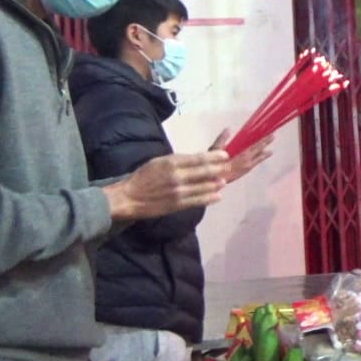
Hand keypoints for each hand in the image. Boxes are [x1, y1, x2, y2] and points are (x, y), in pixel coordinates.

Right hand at [103, 151, 228, 221]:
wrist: (129, 197)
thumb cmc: (144, 176)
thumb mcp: (160, 162)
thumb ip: (179, 161)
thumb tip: (198, 160)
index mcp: (172, 162)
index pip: (199, 158)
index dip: (215, 157)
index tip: (225, 155)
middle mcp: (178, 176)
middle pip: (206, 171)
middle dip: (221, 169)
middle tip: (230, 166)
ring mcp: (179, 192)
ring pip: (205, 187)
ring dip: (217, 183)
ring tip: (224, 180)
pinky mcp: (178, 205)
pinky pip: (199, 201)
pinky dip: (210, 197)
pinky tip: (218, 195)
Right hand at [210, 129, 273, 182]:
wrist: (210, 183)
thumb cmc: (211, 166)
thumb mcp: (213, 150)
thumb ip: (221, 140)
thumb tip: (228, 129)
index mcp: (241, 157)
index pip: (254, 147)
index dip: (263, 141)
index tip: (271, 135)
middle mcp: (245, 164)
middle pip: (258, 153)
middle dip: (265, 145)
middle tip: (274, 137)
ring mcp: (244, 169)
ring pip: (257, 160)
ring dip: (263, 154)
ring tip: (270, 151)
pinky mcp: (241, 174)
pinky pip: (253, 165)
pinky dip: (258, 160)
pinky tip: (258, 159)